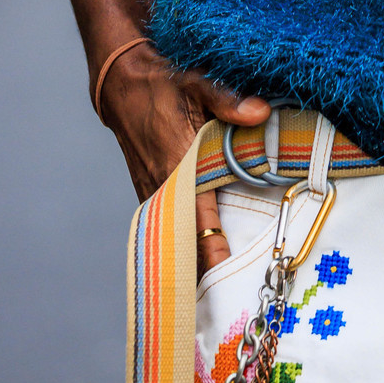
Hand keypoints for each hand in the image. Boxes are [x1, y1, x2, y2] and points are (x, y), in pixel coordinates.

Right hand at [96, 42, 271, 274]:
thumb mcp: (197, 83)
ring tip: (216, 293)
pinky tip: (198, 262)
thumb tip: (261, 112)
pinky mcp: (150, 189)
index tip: (227, 280)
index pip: (199, 222)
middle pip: (186, 242)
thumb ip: (228, 100)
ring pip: (175, 237)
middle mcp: (163, 185)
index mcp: (178, 165)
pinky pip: (168, 224)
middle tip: (230, 300)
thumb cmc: (163, 83)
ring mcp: (153, 190)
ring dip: (194, 259)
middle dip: (205, 271)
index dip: (214, 253)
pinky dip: (183, 243)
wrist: (122, 81)